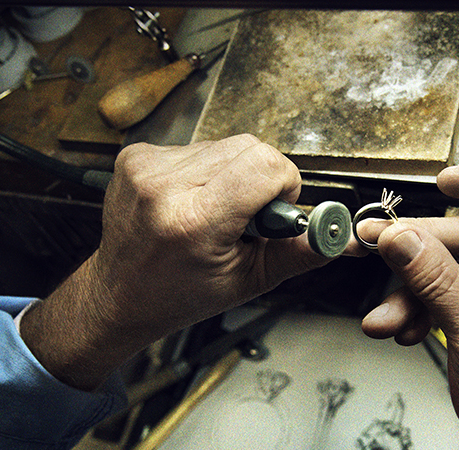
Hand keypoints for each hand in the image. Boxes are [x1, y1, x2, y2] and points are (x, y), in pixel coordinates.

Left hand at [21, 135, 333, 390]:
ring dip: (231, 175)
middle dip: (260, 180)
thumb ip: (298, 253)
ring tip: (213, 212)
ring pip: (225, 144)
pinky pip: (197, 146)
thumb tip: (339, 235)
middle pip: (250, 147)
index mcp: (194, 220)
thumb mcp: (247, 281)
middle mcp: (164, 186)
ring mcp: (145, 166)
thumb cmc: (179, 294)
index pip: (267, 165)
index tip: (271, 215)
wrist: (119, 295)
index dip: (283, 187)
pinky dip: (205, 171)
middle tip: (242, 218)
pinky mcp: (136, 155)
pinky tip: (191, 201)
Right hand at [361, 159, 458, 449]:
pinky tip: (398, 328)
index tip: (446, 181)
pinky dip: (410, 309)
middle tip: (378, 247)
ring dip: (407, 290)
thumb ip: (437, 281)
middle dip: (419, 249)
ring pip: (440, 265)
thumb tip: (401, 238)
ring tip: (386, 315)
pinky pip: (431, 291)